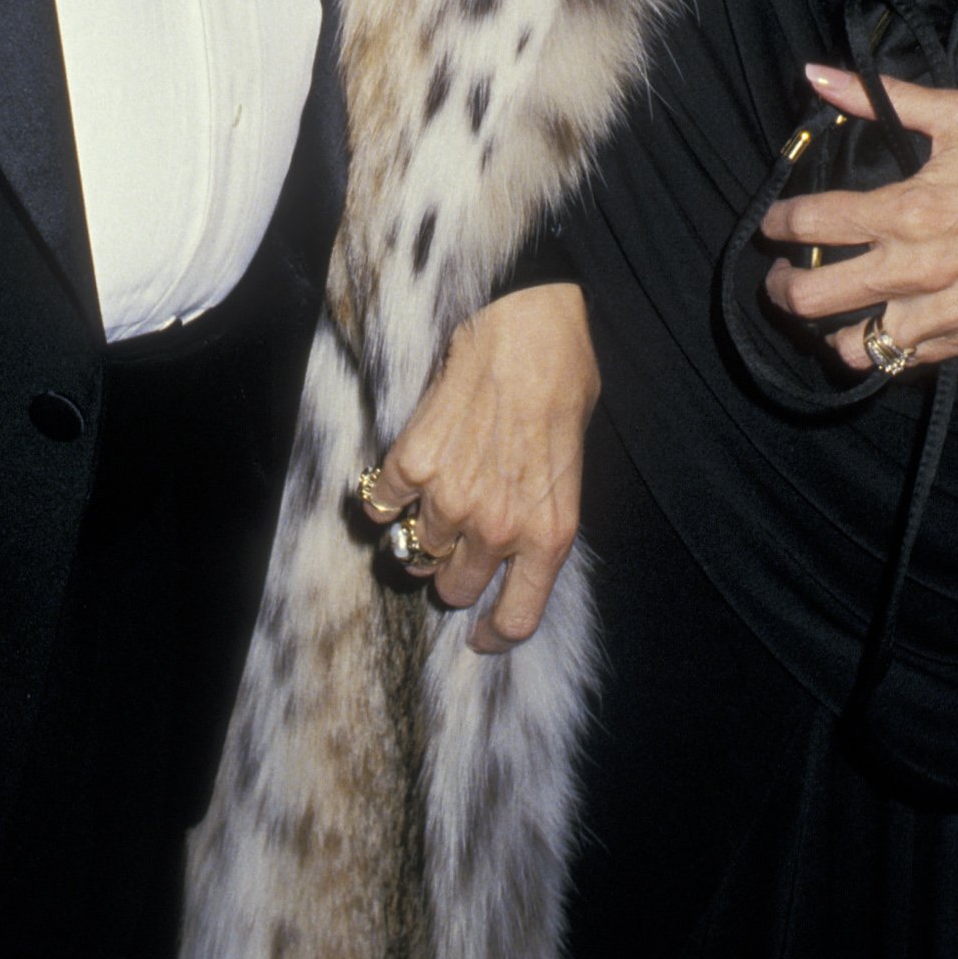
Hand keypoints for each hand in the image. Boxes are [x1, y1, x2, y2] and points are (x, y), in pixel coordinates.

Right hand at [359, 283, 598, 652]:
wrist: (529, 323)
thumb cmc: (564, 381)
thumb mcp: (574, 464)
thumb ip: (543, 514)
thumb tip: (513, 542)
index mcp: (549, 534)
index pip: (516, 619)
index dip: (494, 635)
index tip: (480, 634)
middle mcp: (499, 528)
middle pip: (456, 588)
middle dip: (454, 573)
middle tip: (455, 545)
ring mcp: (451, 499)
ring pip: (417, 549)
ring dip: (421, 530)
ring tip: (435, 495)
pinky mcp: (413, 465)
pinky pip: (383, 503)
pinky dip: (385, 495)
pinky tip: (402, 473)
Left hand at [759, 68, 957, 370]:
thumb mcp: (955, 113)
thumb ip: (879, 96)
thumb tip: (817, 74)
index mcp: (908, 211)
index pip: (813, 225)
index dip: (779, 225)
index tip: (772, 224)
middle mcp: (918, 268)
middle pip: (815, 298)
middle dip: (782, 288)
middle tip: (779, 277)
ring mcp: (943, 310)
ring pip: (855, 346)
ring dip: (826, 329)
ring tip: (822, 311)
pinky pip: (905, 360)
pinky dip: (880, 348)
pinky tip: (875, 326)